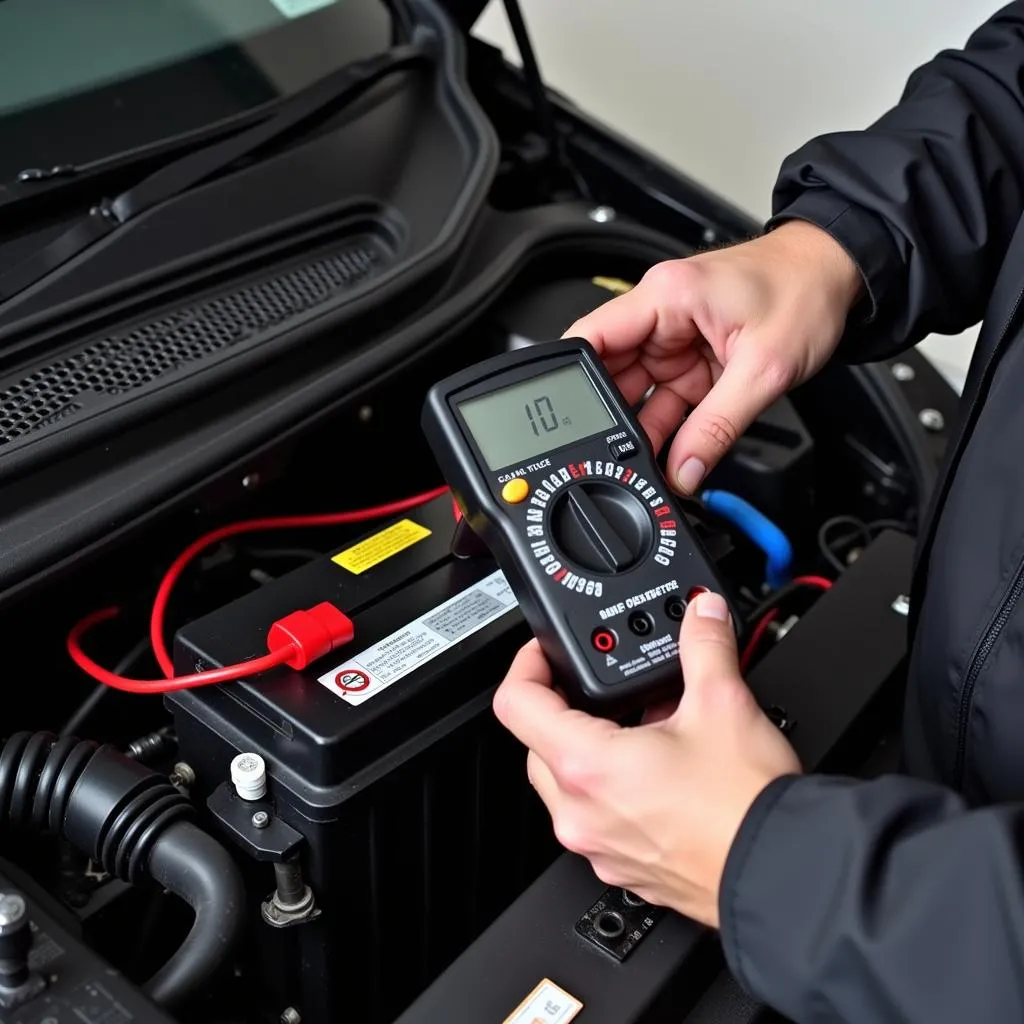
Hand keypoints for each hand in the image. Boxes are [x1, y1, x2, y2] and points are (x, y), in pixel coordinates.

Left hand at [492, 592, 800, 927]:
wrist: (782, 872)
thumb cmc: (746, 807)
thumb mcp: (723, 704)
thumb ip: (704, 645)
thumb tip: (701, 613)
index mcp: (586, 765)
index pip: (515, 703)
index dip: (526, 665)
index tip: (546, 653)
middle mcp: (580, 812)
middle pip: (536, 743)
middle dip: (564, 708)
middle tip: (607, 689)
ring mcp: (598, 845)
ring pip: (566, 783)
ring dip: (591, 748)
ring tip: (644, 726)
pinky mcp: (623, 867)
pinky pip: (596, 816)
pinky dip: (613, 787)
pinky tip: (658, 771)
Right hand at [567, 221, 861, 493]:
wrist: (842, 276)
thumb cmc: (806, 291)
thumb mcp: (763, 369)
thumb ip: (718, 427)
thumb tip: (684, 470)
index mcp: (665, 297)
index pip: (590, 337)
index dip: (571, 381)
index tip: (566, 424)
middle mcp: (661, 315)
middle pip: (608, 373)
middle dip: (608, 417)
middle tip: (612, 457)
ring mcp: (674, 339)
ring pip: (636, 393)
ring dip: (640, 428)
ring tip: (644, 464)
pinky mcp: (692, 359)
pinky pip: (665, 398)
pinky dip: (668, 427)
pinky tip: (668, 454)